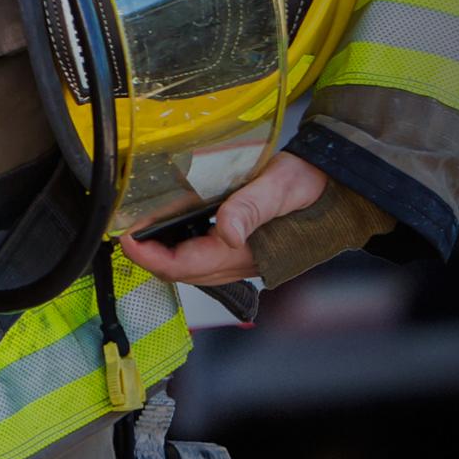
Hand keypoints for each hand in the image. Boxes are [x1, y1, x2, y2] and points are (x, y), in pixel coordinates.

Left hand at [118, 152, 329, 284]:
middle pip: (181, 271)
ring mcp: (239, 259)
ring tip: (138, 233)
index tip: (126, 239)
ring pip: (190, 268)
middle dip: (149, 258)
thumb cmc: (309, 187)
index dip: (150, 256)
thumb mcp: (278, 187)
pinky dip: (178, 248)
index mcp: (243, 252)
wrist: (335, 191)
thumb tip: (227, 232)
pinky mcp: (241, 250)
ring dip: (161, 255)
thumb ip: (250, 208)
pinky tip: (167, 230)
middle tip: (123, 235)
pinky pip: (202, 258)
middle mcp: (238, 262)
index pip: (184, 265)